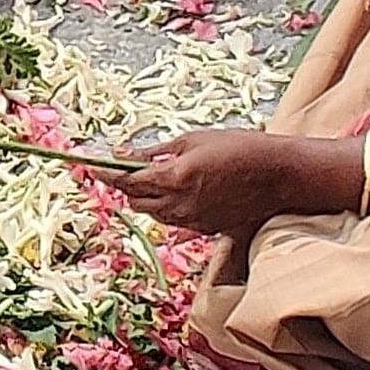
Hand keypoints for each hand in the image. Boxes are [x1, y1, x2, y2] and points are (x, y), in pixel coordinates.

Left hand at [116, 129, 315, 241]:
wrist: (277, 174)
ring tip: (147, 178)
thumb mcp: (192, 140)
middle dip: (124, 186)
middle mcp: (178, 204)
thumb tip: (123, 153)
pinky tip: (172, 191)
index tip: (91, 166)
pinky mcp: (203, 229)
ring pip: (152, 213)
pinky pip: (172, 220)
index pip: (127, 181)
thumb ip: (155, 151)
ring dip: (144, 197)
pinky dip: (164, 207)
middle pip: (135, 200)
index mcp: (173, 178)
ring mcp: (191, 220)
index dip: (106, 174)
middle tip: (119, 169)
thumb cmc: (238, 147)